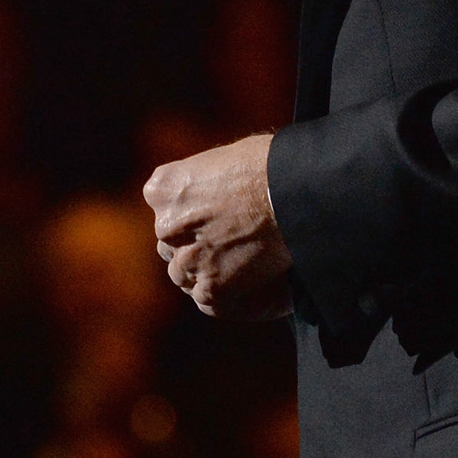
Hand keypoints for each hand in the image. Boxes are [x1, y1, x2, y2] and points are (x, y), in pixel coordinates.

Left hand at [144, 133, 291, 320]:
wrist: (294, 193)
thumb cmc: (268, 166)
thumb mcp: (222, 158)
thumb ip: (205, 178)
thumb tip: (214, 187)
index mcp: (163, 189)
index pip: (165, 209)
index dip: (188, 214)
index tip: (208, 216)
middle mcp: (166, 226)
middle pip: (171, 242)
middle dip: (192, 243)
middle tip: (223, 242)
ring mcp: (186, 259)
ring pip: (184, 273)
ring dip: (203, 271)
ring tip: (235, 265)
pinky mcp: (210, 287)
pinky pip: (206, 299)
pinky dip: (223, 296)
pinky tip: (242, 287)